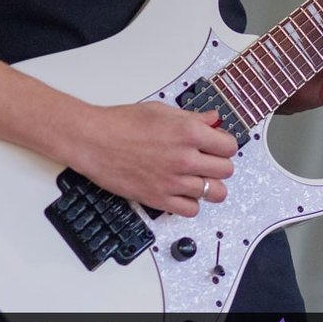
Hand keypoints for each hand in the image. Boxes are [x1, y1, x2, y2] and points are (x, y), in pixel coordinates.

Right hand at [64, 104, 236, 217]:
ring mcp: (173, 182)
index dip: (225, 145)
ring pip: (214, 193)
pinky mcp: (159, 199)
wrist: (93, 141)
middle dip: (220, 165)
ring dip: (208, 185)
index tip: (218, 145)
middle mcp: (184, 158)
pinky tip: (182, 192)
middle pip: (226, 171)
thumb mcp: (161, 110)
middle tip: (208, 161)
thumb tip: (213, 121)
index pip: (229, 146)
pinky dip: (191, 203)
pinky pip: (191, 210)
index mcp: (187, 132)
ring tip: (197, 178)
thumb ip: (192, 118)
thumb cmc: (120, 123)